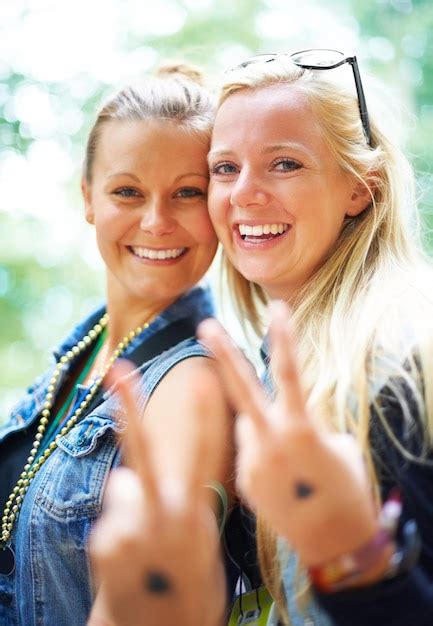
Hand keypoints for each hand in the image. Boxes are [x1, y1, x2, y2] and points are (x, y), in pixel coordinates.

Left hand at [89, 361, 226, 625]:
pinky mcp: (101, 543)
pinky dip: (120, 529)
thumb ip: (171, 501)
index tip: (206, 379)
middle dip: (129, 407)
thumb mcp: (196, 542)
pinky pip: (112, 517)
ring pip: (126, 492)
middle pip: (141, 453)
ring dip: (133, 508)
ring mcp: (125, 531)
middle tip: (118, 369)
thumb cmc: (192, 586)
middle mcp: (158, 519)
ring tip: (149, 548)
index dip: (205, 417)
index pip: (202, 457)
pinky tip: (132, 559)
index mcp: (192, 517)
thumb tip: (121, 475)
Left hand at [199, 301, 378, 567]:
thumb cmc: (344, 488)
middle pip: (241, 388)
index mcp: (300, 427)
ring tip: (292, 466)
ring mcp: (252, 461)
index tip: (276, 306)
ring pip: (248, 427)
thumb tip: (268, 420)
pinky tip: (283, 483)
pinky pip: (249, 454)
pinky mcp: (243, 480)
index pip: (289, 372)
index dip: (284, 337)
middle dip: (224, 353)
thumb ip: (296, 426)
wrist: (333, 542)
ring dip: (264, 433)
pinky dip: (263, 458)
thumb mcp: (333, 447)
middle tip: (205, 324)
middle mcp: (270, 440)